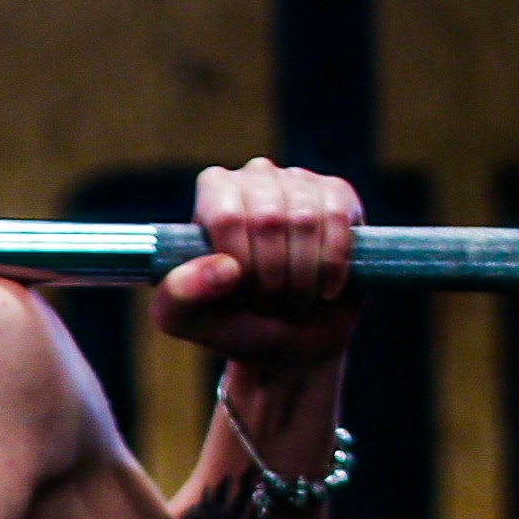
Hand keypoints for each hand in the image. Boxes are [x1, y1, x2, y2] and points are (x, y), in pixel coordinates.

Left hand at [156, 158, 360, 365]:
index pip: (228, 217)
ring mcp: (299, 180)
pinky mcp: (338, 194)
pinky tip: (325, 291)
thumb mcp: (187, 318)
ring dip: (302, 279)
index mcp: (213, 190)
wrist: (289, 343)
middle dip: (271, 279)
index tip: (240, 301)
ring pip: (305, 221)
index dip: (240, 267)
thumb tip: (224, 269)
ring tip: (294, 303)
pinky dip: (331, 267)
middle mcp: (255, 175)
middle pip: (268, 219)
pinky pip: (337, 220)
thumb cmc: (233, 323)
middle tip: (270, 308)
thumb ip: (180, 296)